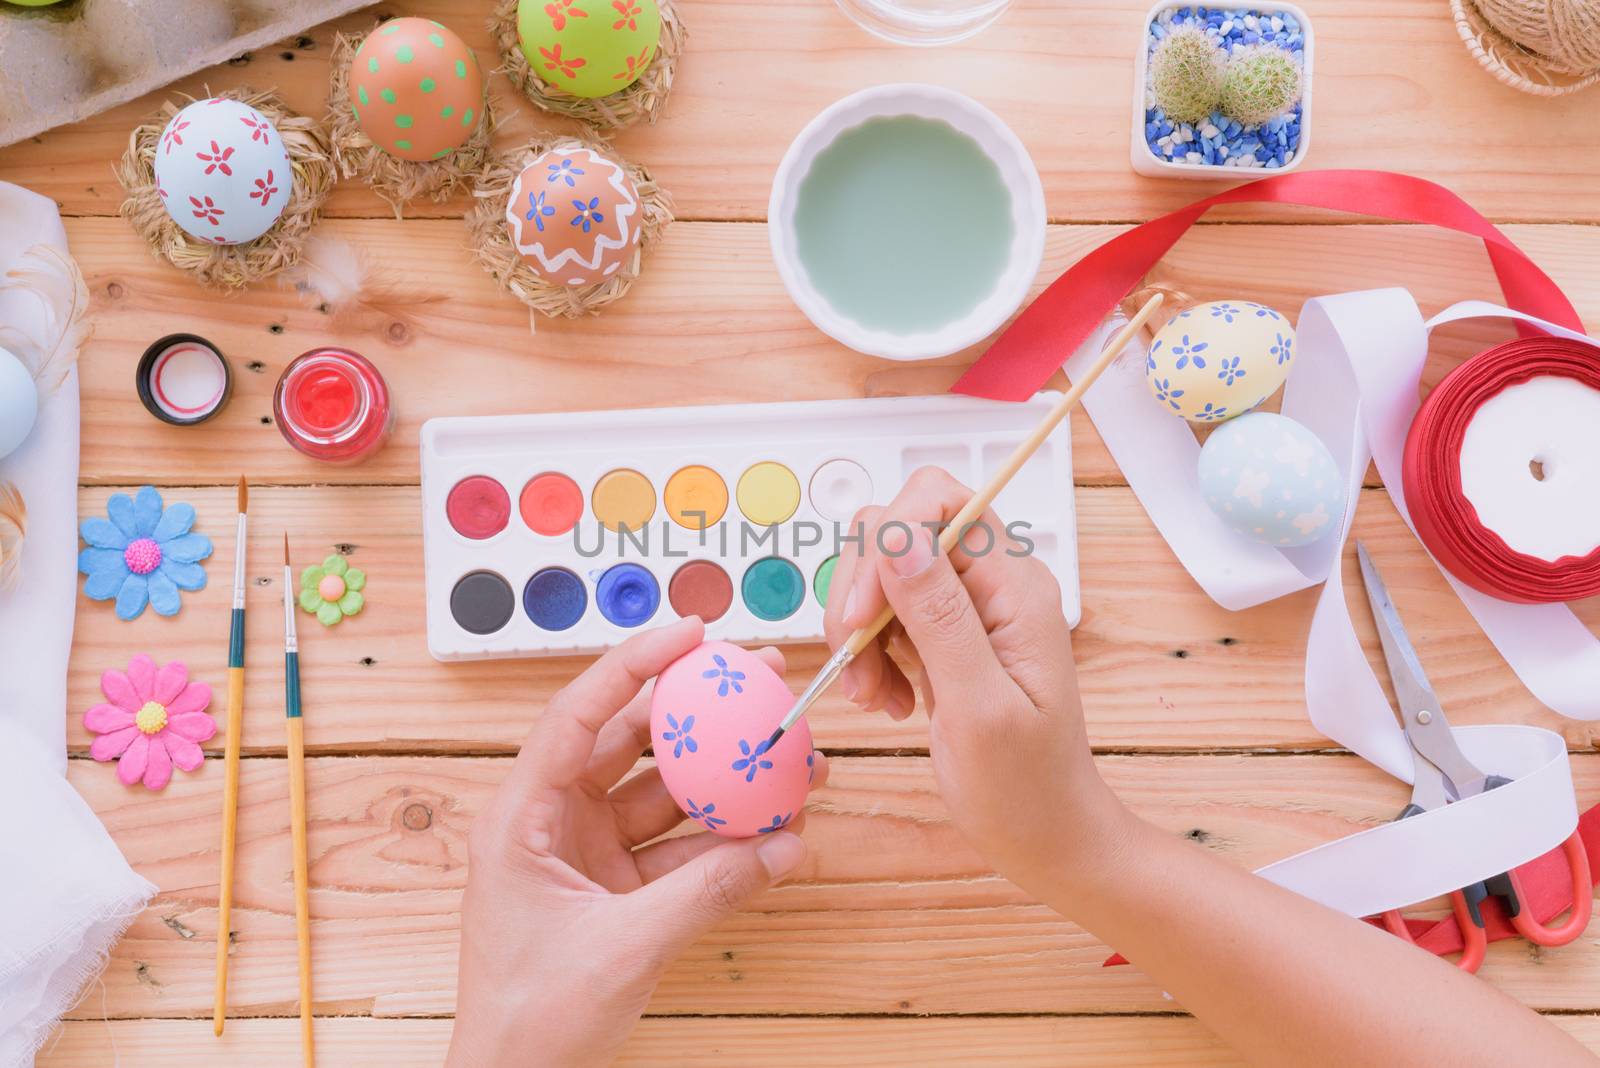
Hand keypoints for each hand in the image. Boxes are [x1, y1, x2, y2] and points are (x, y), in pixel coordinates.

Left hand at [446, 617, 827, 1067]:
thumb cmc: (530, 1019)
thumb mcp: (623, 949)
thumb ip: (707, 893)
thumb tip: (785, 848)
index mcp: (521, 816)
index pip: (577, 714)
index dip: (634, 664)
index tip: (693, 634)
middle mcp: (552, 820)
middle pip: (630, 740)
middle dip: (697, 708)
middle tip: (758, 678)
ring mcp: (587, 852)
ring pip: (665, 794)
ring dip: (725, 779)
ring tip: (792, 759)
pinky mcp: (617, 887)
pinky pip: (679, 846)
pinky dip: (725, 839)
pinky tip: (780, 830)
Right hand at [822, 467, 1127, 892]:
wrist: (1047, 838)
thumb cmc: (1024, 789)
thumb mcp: (978, 708)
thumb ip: (939, 616)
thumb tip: (898, 535)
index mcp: (1015, 587)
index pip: (936, 501)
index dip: (884, 545)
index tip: (860, 618)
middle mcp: (994, 584)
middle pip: (897, 531)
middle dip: (860, 594)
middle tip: (856, 667)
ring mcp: (968, 609)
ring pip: (882, 574)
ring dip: (858, 632)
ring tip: (873, 695)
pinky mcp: (945, 636)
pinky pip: (885, 615)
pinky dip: (869, 654)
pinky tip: (887, 700)